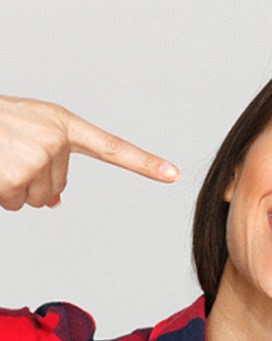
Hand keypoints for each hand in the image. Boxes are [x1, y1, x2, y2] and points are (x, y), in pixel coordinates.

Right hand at [0, 95, 178, 210]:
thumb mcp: (26, 134)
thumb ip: (49, 163)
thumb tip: (54, 202)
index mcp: (62, 124)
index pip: (112, 148)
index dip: (144, 163)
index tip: (173, 174)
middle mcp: (55, 139)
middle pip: (56, 189)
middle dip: (30, 181)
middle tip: (7, 156)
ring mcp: (37, 157)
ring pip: (34, 199)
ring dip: (11, 188)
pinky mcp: (16, 174)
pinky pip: (14, 202)